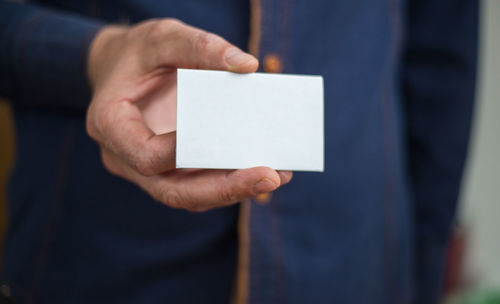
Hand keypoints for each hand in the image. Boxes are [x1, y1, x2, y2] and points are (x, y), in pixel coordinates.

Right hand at [86, 19, 291, 210]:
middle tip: (270, 177)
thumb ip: (199, 46)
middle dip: (223, 189)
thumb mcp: (162, 36)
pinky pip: (197, 185)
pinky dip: (228, 181)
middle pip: (172, 191)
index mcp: (111, 125)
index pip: (145, 156)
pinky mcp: (168, 170)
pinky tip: (261, 169)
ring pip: (189, 195)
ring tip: (277, 175)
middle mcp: (124, 157)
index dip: (182, 154)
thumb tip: (247, 66)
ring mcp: (146, 170)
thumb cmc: (137, 53)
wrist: (121, 68)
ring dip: (233, 190)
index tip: (222, 138)